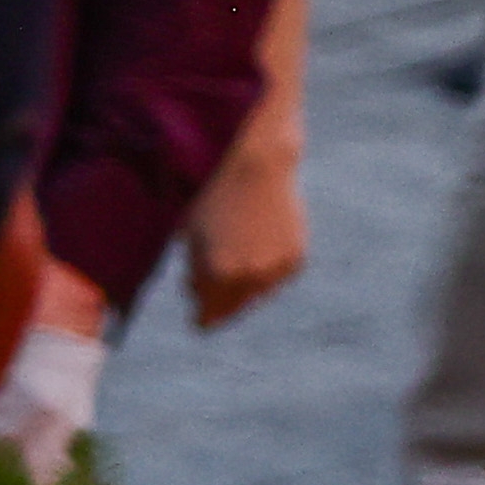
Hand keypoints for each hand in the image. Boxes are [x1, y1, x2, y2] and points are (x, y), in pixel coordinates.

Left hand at [180, 139, 305, 331]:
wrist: (253, 164)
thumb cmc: (209, 195)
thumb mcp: (190, 236)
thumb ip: (195, 272)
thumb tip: (198, 296)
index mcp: (218, 273)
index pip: (208, 316)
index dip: (201, 316)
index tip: (198, 320)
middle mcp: (250, 276)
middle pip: (233, 308)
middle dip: (219, 301)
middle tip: (208, 291)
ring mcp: (276, 268)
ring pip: (256, 294)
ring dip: (244, 287)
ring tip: (231, 264)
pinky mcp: (295, 258)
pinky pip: (276, 277)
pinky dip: (265, 272)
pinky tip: (253, 254)